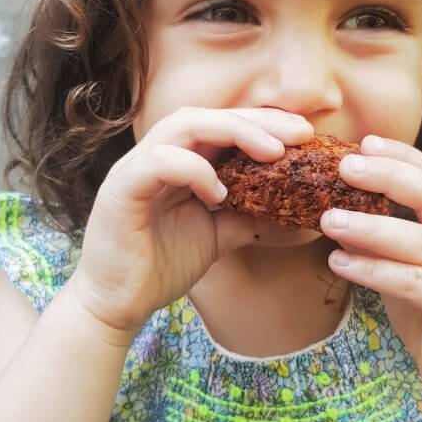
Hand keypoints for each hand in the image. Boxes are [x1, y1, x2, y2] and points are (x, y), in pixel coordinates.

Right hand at [72, 106, 313, 337]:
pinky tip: (220, 193)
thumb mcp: (216, 236)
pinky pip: (160, 161)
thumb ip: (247, 218)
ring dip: (232, 133)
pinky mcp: (120, 189)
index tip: (305, 135)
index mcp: (176, 162)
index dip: (263, 124)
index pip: (220, 125)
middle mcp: (155, 156)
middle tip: (300, 134)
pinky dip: (194, 169)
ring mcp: (134, 168)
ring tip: (271, 152)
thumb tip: (296, 217)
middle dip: (257, 121)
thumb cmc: (159, 266)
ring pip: (184, 126)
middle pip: (207, 116)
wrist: (116, 304)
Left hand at [320, 136, 421, 408]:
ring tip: (327, 219)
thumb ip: (382, 243)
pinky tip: (340, 262)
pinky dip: (374, 270)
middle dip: (388, 177)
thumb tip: (335, 211)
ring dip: (371, 227)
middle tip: (345, 166)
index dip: (402, 158)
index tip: (365, 141)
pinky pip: (414, 282)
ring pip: (421, 241)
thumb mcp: (404, 272)